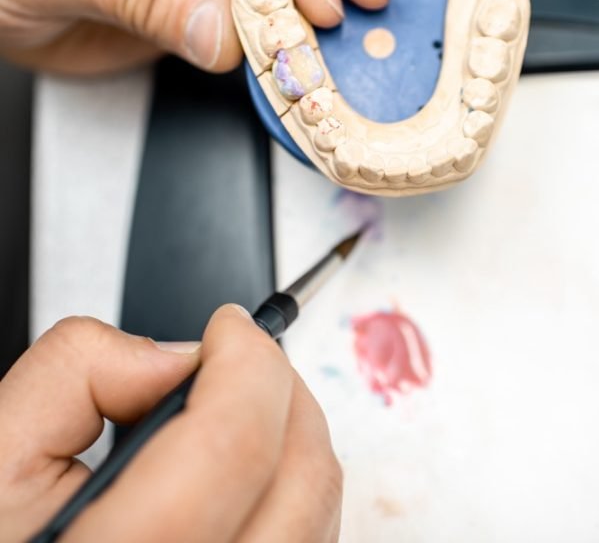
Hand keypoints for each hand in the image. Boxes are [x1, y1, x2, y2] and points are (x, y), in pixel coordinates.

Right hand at [0, 305, 341, 541]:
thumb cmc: (3, 540)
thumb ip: (74, 376)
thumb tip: (171, 357)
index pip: (233, 445)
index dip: (245, 360)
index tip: (229, 326)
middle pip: (300, 475)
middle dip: (280, 386)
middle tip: (240, 354)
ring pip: (319, 507)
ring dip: (293, 431)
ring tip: (241, 401)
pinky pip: (310, 532)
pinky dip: (291, 481)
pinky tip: (243, 463)